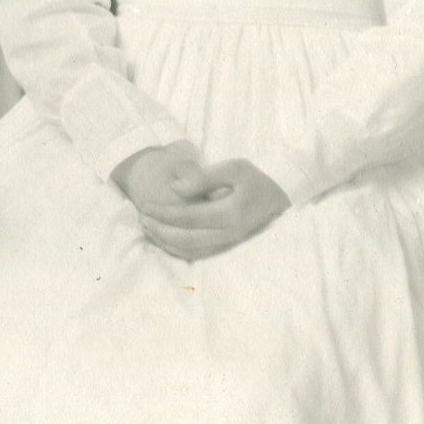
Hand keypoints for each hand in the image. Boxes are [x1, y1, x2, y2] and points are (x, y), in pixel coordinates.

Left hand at [115, 141, 290, 260]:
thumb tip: (175, 189)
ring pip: (191, 252)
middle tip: (141, 218)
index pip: (189, 217)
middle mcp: (231, 234)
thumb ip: (204, 178)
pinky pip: (199, 255)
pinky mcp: (229, 249)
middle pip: (186, 239)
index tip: (145, 205)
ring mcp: (230, 244)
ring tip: (147, 228)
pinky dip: (178, 249)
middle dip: (160, 230)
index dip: (164, 213)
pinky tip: (164, 238)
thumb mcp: (235, 168)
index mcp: (232, 213)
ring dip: (166, 242)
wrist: (281, 199)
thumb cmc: (256, 179)